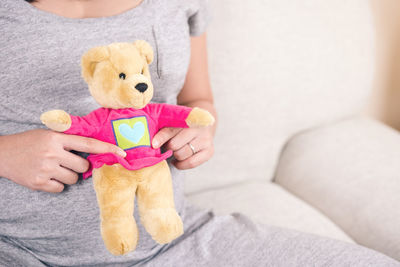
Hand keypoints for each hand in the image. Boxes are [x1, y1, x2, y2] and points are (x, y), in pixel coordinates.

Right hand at [0, 129, 125, 192]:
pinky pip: (61, 188)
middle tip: (68, 162)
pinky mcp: (38, 183)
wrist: (2, 154)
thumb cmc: (29, 142)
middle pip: (83, 166)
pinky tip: (47, 176)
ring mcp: (45, 169)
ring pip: (73, 179)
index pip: (88, 143)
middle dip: (81, 167)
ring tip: (55, 169)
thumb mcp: (48, 134)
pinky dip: (57, 184)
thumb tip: (93, 150)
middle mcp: (52, 153)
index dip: (107, 148)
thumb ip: (68, 140)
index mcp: (56, 138)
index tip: (122, 152)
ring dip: (69, 176)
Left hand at [152, 127, 213, 169]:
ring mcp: (205, 140)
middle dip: (168, 147)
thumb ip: (164, 130)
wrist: (204, 125)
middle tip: (168, 146)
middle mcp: (198, 128)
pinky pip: (191, 163)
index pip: (171, 130)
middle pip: (175, 144)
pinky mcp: (209, 151)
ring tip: (176, 151)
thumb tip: (153, 144)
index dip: (162, 138)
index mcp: (187, 118)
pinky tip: (178, 161)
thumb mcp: (174, 123)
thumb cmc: (183, 126)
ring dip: (175, 155)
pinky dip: (181, 164)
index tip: (154, 144)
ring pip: (181, 154)